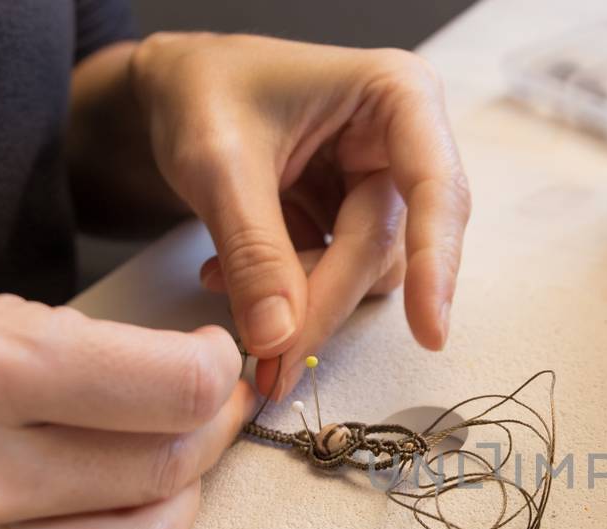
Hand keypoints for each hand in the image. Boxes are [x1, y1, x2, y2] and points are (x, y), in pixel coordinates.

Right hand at [0, 285, 252, 528]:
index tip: (211, 360)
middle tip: (202, 410)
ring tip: (155, 465)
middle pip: (168, 473)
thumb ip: (68, 353)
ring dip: (171, 504)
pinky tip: (53, 512)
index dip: (214, 372)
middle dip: (206, 434)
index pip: (172, 390)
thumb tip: (193, 382)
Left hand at [130, 33, 471, 394]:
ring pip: (365, 271)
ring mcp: (382, 183)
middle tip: (271, 363)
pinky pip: (339, 276)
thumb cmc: (199, 90)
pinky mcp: (355, 217)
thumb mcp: (216, 162)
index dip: (436, 263)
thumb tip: (281, 339)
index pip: (435, 190)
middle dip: (325, 300)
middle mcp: (407, 140)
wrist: (170, 87)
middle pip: (390, 245)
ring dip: (299, 297)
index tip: (428, 332)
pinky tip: (231, 277)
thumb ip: (253, 251)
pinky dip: (286, 292)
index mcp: (398, 96)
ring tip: (224, 280)